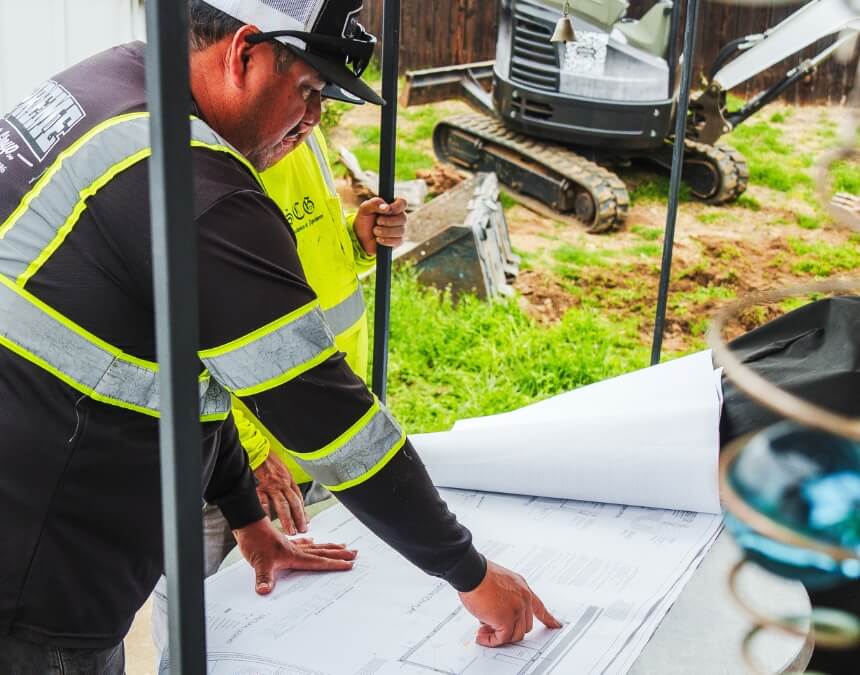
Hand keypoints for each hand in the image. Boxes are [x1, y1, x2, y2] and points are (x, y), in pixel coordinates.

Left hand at [234, 518, 356, 593]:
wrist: (247, 524)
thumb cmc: (254, 542)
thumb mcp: (258, 563)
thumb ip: (263, 578)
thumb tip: (264, 591)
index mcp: (294, 555)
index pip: (319, 562)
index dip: (334, 564)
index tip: (349, 565)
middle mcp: (296, 550)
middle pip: (322, 552)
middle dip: (339, 554)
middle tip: (355, 554)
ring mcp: (291, 545)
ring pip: (316, 547)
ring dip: (330, 547)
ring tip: (343, 546)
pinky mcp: (284, 543)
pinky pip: (303, 543)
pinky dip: (310, 543)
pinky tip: (313, 540)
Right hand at [254, 453, 306, 535]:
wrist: (256, 450)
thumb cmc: (268, 461)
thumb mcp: (281, 470)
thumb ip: (287, 485)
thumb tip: (293, 499)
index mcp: (288, 479)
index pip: (299, 498)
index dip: (303, 511)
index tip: (306, 522)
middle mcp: (282, 483)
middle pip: (294, 503)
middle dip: (299, 518)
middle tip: (302, 530)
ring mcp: (271, 485)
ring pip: (282, 505)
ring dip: (287, 520)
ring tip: (290, 531)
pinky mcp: (260, 486)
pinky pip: (263, 502)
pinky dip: (266, 513)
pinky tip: (269, 522)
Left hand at [353, 196, 407, 255]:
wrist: (361, 237)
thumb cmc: (365, 220)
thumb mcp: (365, 209)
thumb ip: (374, 203)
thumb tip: (386, 207)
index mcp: (393, 206)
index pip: (403, 203)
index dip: (397, 206)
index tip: (387, 210)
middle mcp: (399, 217)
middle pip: (403, 218)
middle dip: (388, 221)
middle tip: (377, 221)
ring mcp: (400, 230)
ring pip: (401, 230)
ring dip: (385, 231)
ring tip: (375, 231)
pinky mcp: (398, 241)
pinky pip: (398, 241)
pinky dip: (386, 240)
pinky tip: (378, 239)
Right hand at [458, 560, 561, 646]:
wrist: (472, 572)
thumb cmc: (479, 574)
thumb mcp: (499, 582)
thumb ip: (504, 599)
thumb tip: (495, 618)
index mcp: (522, 587)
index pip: (539, 606)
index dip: (548, 618)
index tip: (556, 625)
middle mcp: (523, 598)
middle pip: (525, 625)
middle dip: (509, 630)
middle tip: (491, 628)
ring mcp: (517, 609)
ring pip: (515, 635)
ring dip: (499, 637)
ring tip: (484, 632)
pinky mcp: (506, 619)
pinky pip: (502, 638)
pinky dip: (491, 641)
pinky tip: (482, 637)